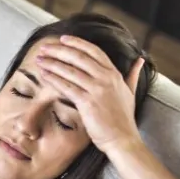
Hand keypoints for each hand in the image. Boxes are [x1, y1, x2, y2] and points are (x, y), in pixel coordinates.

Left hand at [35, 35, 144, 153]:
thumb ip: (132, 75)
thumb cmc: (124, 119)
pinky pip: (67, 87)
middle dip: (59, 50)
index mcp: (115, 74)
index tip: (63, 39)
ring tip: (40, 59)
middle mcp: (106, 78)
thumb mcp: (131, 92)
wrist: (122, 139)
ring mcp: (97, 89)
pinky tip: (44, 75)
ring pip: (70, 71)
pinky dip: (54, 79)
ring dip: (52, 63)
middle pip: (79, 57)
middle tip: (45, 47)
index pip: (94, 51)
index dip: (77, 43)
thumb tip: (139, 61)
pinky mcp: (87, 102)